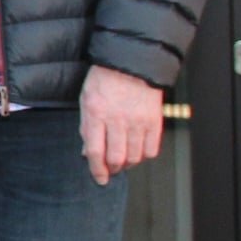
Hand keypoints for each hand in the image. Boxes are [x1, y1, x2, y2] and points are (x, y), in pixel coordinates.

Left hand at [79, 64, 165, 185]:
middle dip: (112, 169)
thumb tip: (88, 154)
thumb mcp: (86, 100)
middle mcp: (117, 119)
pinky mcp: (154, 120)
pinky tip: (138, 151)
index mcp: (96, 114)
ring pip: (134, 157)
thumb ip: (86, 128)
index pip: (95, 152)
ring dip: (128, 164)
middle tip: (111, 170)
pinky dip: (144, 156)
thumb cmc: (105, 80)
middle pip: (116, 158)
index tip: (99, 179)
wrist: (131, 61)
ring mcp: (138, 120)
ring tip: (123, 161)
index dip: (96, 170)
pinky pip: (151, 149)